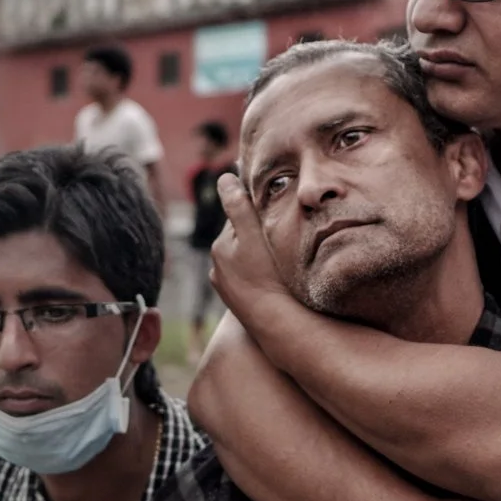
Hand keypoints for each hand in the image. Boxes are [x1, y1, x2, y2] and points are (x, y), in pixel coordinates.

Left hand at [207, 173, 281, 320]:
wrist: (276, 323)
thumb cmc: (267, 277)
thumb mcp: (254, 235)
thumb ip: (238, 205)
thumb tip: (224, 176)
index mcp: (219, 248)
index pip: (239, 219)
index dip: (259, 213)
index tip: (278, 215)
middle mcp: (217, 269)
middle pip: (242, 240)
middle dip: (257, 235)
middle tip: (283, 236)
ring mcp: (228, 290)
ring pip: (247, 261)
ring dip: (260, 256)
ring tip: (280, 260)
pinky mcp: (240, 306)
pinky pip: (251, 281)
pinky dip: (260, 276)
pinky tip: (276, 280)